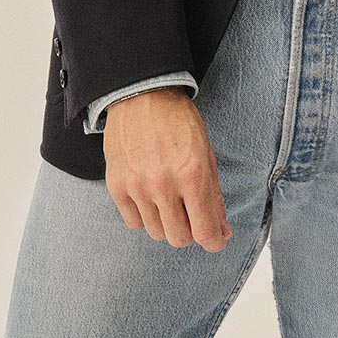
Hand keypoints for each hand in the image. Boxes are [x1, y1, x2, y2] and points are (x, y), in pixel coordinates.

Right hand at [103, 88, 231, 252]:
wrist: (142, 96)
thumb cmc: (178, 122)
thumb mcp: (207, 156)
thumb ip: (214, 198)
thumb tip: (221, 232)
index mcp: (192, 175)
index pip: (204, 232)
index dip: (214, 242)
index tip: (215, 240)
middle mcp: (163, 184)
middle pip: (179, 238)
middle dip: (190, 231)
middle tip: (190, 213)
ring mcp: (136, 186)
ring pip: (156, 232)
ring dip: (167, 223)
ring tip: (168, 200)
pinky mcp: (116, 185)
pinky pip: (133, 222)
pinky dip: (144, 216)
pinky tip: (150, 197)